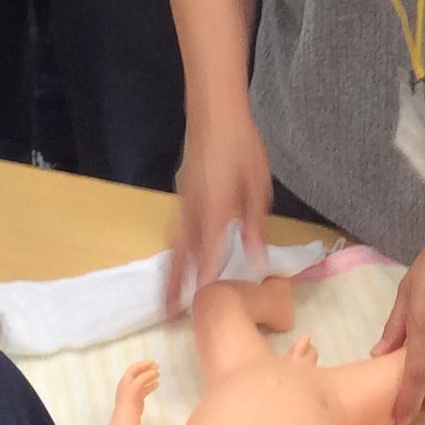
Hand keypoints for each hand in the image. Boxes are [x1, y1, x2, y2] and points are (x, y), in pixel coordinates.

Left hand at [113, 359, 158, 424]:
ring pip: (142, 381)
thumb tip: (154, 371)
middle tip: (157, 367)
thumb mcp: (136, 383)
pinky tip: (157, 384)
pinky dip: (150, 385)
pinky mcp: (138, 398)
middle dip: (147, 370)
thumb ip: (145, 376)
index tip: (154, 363)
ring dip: (150, 377)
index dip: (144, 364)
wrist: (127, 413)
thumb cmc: (130, 396)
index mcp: (126, 378)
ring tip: (159, 375)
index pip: (135, 368)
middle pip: (139, 374)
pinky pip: (145, 389)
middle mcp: (129, 383)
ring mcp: (133, 391)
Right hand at [166, 109, 272, 313]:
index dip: (204, 275)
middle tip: (168, 312)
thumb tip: (256, 256)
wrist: (214, 112)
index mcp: (216, 204)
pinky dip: (174, 251)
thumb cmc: (242, 145)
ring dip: (170, 269)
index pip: (208, 247)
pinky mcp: (183, 195)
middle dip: (174, 282)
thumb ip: (255, 222)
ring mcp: (184, 200)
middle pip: (181, 251)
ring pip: (175, 242)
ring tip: (166, 296)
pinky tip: (177, 261)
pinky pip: (176, 229)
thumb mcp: (258, 183)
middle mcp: (194, 207)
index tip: (201, 300)